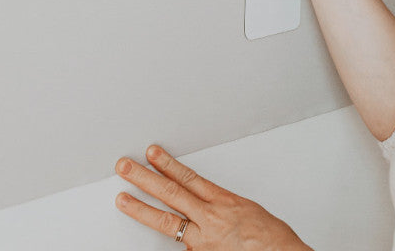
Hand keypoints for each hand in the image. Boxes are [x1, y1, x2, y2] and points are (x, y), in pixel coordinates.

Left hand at [115, 145, 312, 250]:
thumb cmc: (272, 238)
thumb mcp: (246, 209)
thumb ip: (220, 204)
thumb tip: (204, 202)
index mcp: (223, 201)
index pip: (187, 178)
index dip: (166, 164)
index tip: (151, 153)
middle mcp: (210, 219)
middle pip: (171, 194)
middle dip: (144, 178)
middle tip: (124, 166)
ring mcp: (204, 241)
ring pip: (168, 222)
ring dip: (141, 208)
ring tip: (122, 197)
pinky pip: (182, 247)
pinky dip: (172, 240)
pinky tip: (154, 227)